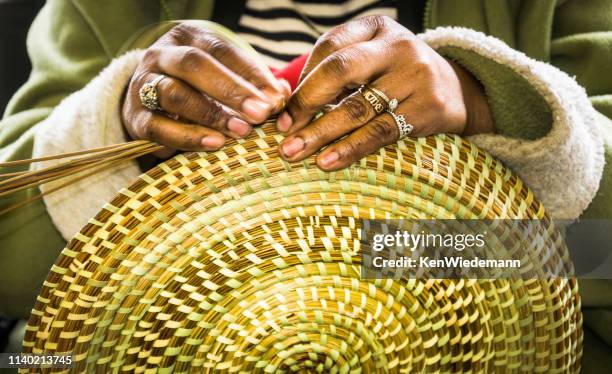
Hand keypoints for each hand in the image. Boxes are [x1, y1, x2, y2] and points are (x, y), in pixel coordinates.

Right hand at [122, 23, 289, 156]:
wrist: (150, 103)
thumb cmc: (199, 87)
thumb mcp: (225, 76)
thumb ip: (252, 84)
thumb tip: (282, 96)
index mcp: (188, 38)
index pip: (222, 50)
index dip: (251, 73)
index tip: (277, 98)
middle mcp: (162, 55)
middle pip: (195, 65)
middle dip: (231, 90)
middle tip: (262, 113)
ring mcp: (144, 85)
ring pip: (174, 93)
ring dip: (211, 114)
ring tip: (242, 131)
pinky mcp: (135, 117)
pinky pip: (158, 127)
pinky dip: (187, 137)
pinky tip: (215, 144)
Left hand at [276, 16, 492, 170]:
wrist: (456, 91)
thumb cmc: (397, 76)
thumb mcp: (373, 59)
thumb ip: (336, 72)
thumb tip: (287, 107)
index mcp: (376, 28)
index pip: (329, 48)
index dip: (301, 81)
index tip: (282, 112)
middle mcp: (397, 46)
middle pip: (340, 70)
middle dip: (306, 103)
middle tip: (284, 132)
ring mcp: (415, 75)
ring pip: (357, 107)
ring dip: (320, 133)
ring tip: (295, 152)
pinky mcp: (427, 108)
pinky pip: (379, 132)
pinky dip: (349, 148)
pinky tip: (328, 161)